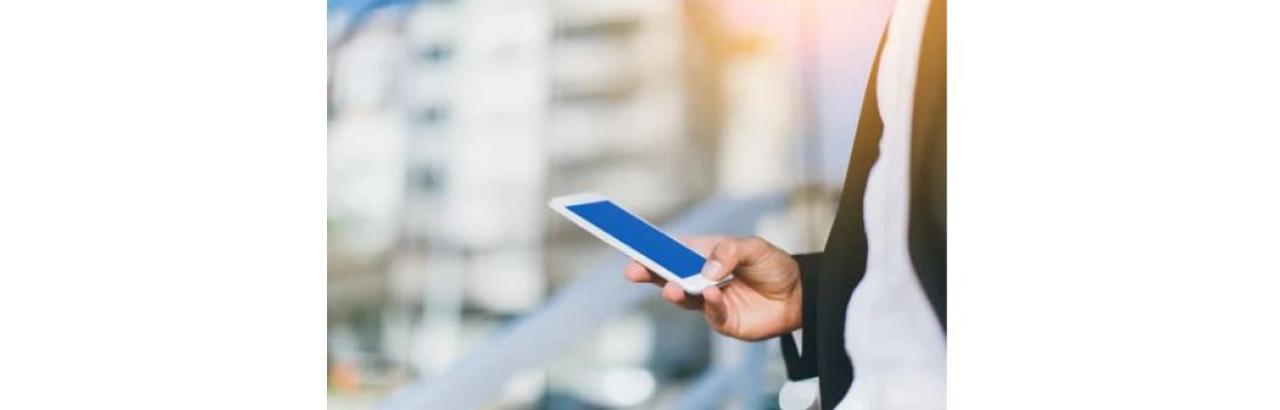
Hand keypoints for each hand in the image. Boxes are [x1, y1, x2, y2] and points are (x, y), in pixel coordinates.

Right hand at [623, 236, 801, 340]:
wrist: (799, 294)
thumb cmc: (772, 266)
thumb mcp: (753, 247)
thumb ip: (729, 252)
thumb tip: (708, 270)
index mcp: (703, 254)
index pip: (671, 250)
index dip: (650, 248)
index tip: (631, 245)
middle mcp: (700, 278)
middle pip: (667, 275)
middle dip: (649, 272)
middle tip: (634, 270)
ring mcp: (709, 301)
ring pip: (684, 297)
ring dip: (675, 291)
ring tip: (672, 287)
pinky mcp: (723, 320)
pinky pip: (711, 313)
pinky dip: (710, 304)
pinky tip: (712, 294)